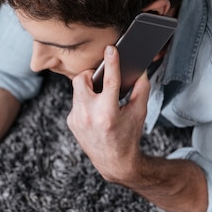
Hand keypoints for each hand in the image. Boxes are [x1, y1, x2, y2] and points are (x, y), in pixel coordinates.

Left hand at [67, 45, 150, 183]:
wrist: (113, 163)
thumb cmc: (128, 137)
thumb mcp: (139, 113)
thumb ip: (141, 89)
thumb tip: (140, 70)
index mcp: (107, 113)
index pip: (109, 81)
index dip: (111, 62)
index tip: (111, 49)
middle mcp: (89, 116)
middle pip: (82, 79)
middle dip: (91, 75)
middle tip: (102, 79)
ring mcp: (77, 119)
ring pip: (77, 90)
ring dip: (89, 88)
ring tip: (101, 96)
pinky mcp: (71, 122)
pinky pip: (76, 102)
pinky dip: (86, 101)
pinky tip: (95, 110)